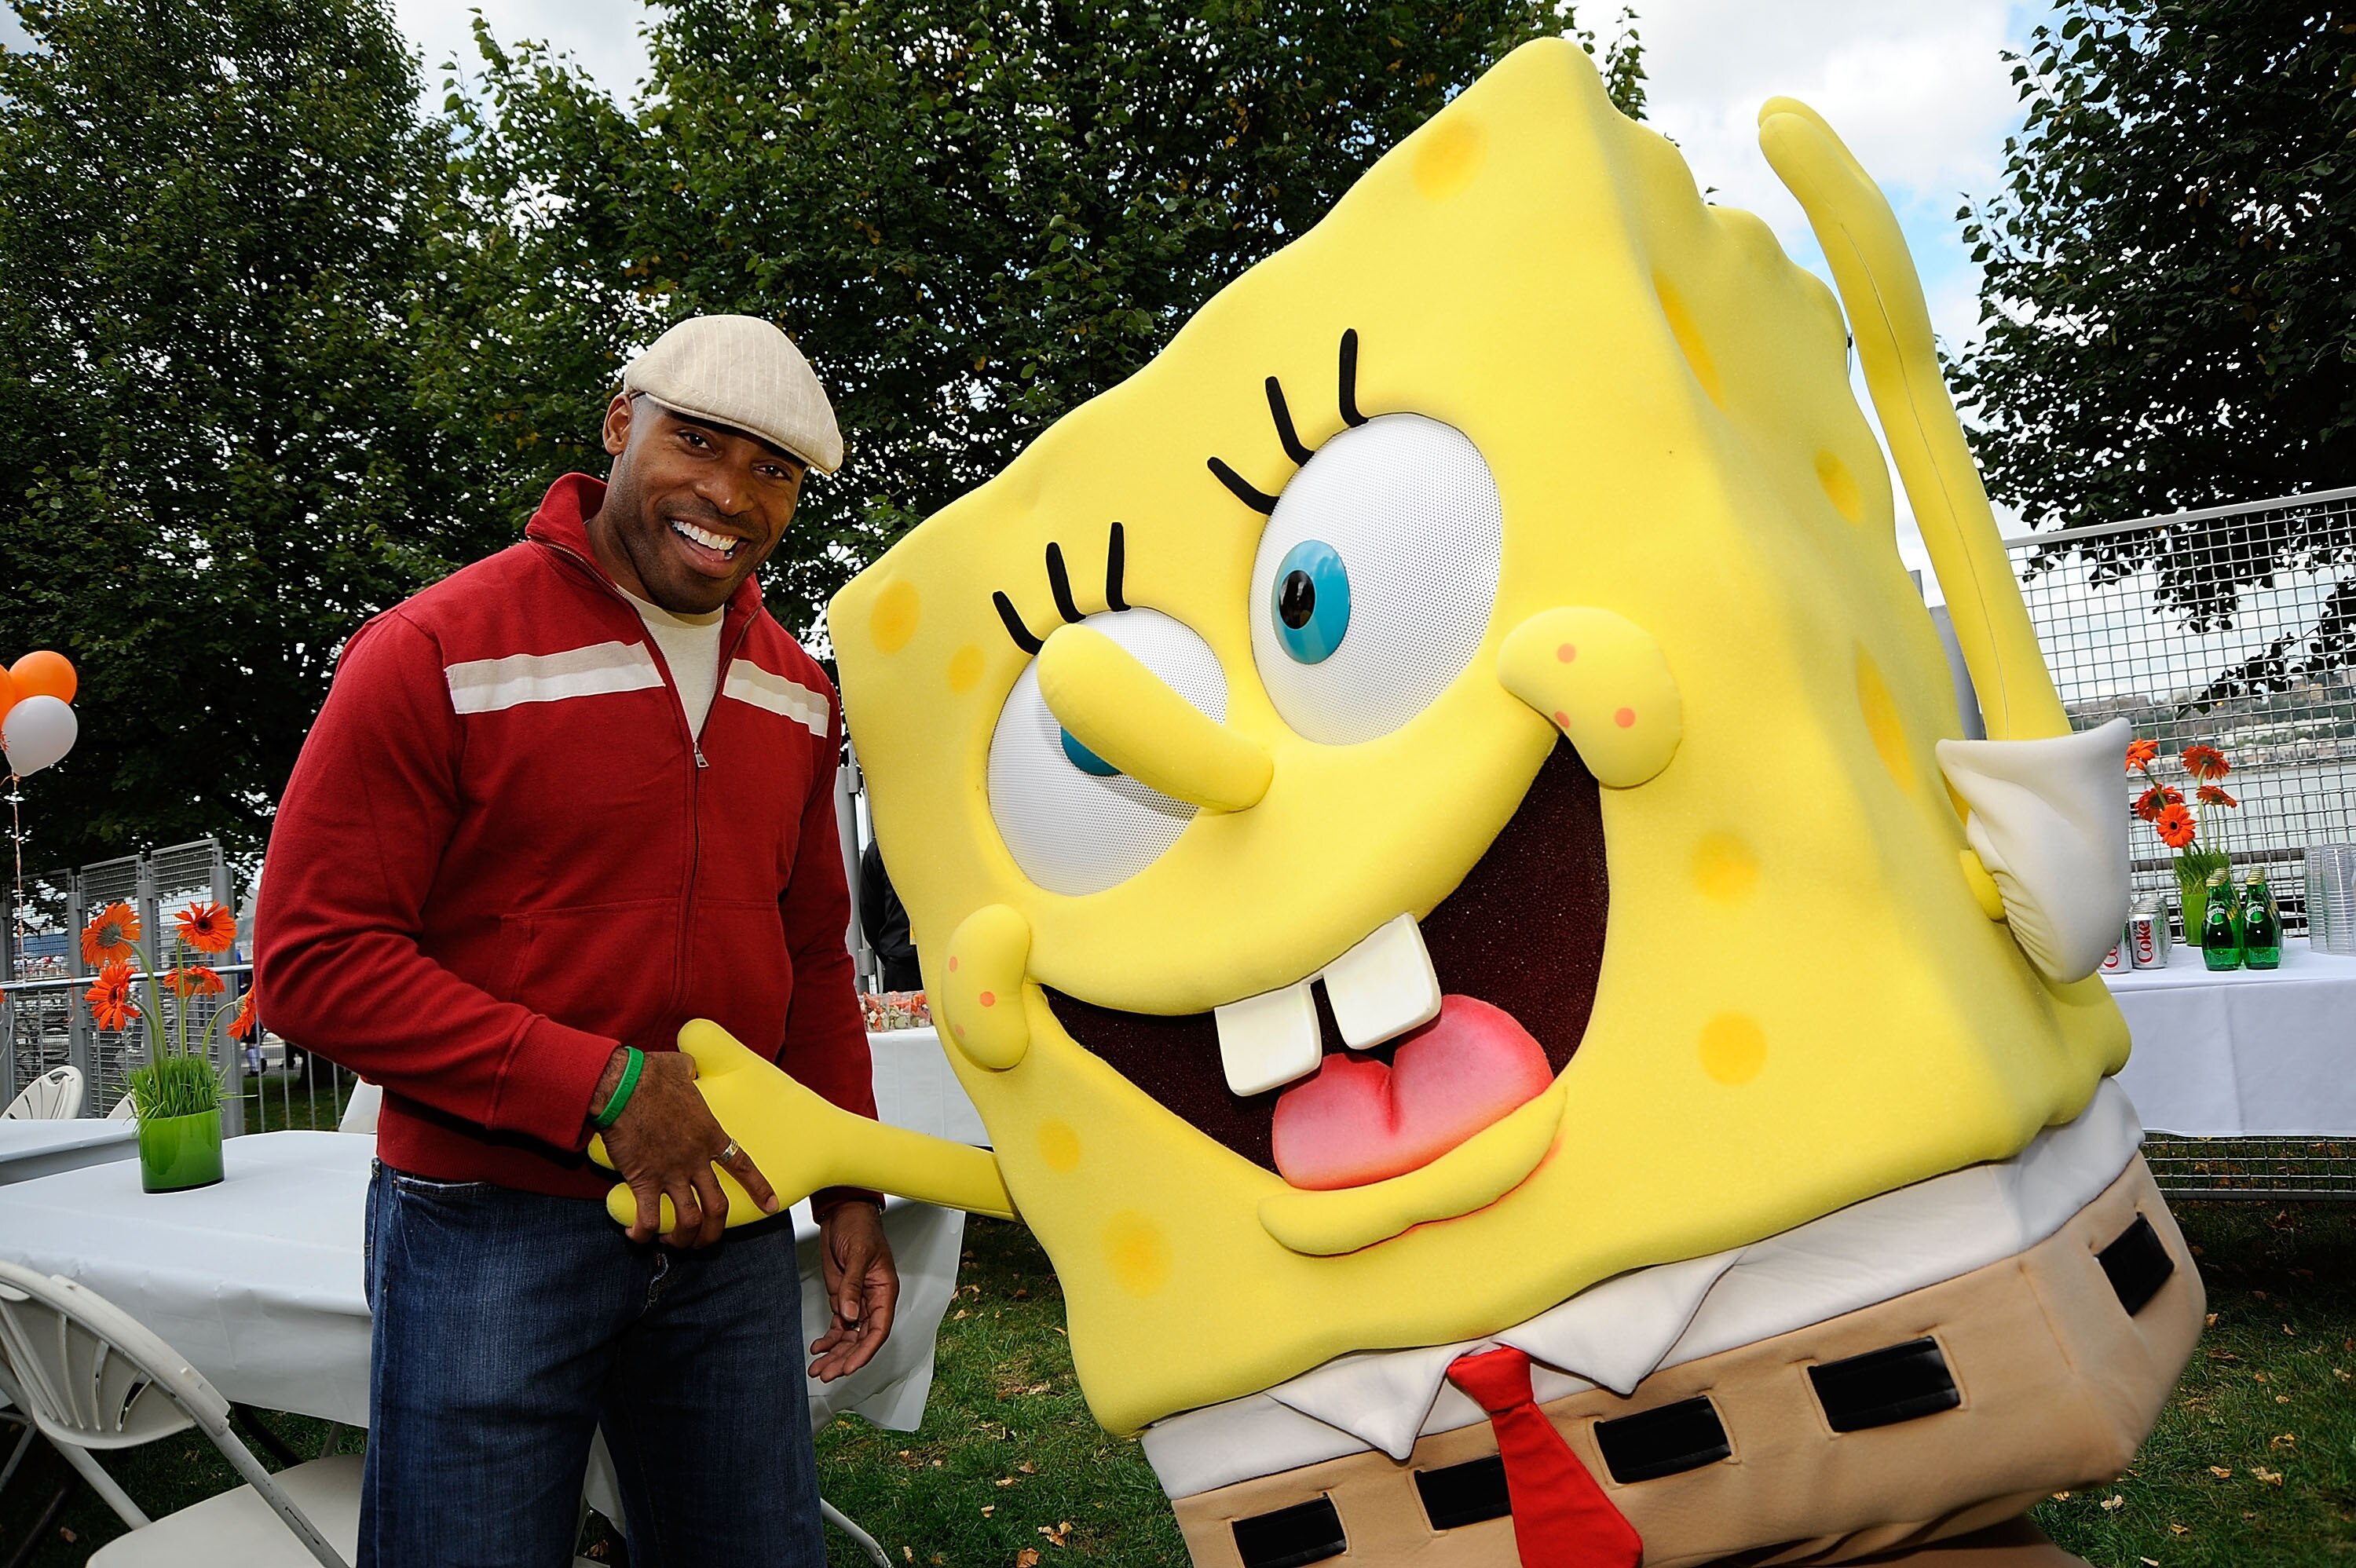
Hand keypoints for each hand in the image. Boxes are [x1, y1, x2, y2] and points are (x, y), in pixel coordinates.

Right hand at [593, 1048, 778, 1247]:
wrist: (622, 1086)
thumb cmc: (650, 1073)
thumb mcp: (682, 1066)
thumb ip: (692, 1070)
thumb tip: (690, 1066)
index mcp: (710, 1134)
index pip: (742, 1166)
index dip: (759, 1188)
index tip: (771, 1206)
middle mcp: (695, 1159)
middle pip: (717, 1207)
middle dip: (714, 1231)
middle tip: (707, 1241)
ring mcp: (670, 1172)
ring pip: (688, 1219)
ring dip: (683, 1238)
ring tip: (675, 1244)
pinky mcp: (643, 1180)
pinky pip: (648, 1218)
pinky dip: (643, 1233)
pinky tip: (636, 1237)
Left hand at [809, 1201, 897, 1380]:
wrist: (843, 1213)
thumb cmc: (859, 1227)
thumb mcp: (858, 1254)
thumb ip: (854, 1286)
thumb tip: (849, 1316)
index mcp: (884, 1291)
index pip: (878, 1330)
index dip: (865, 1352)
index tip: (849, 1367)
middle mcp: (872, 1301)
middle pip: (862, 1339)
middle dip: (845, 1359)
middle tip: (826, 1373)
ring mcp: (856, 1302)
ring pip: (849, 1337)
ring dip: (835, 1354)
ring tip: (818, 1369)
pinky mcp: (842, 1298)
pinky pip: (838, 1327)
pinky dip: (828, 1340)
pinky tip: (817, 1349)